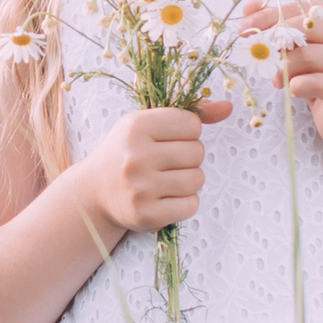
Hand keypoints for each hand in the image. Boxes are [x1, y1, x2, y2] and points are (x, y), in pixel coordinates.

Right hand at [76, 96, 230, 240]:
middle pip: (197, 152)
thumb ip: (189, 113)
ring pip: (197, 179)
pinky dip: (185, 202)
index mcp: (135, 127)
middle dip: (189, 157)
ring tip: (166, 179)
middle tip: (167, 162)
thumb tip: (228, 107)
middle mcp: (136, 157)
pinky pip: (191, 205)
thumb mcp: (148, 124)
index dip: (187, 132)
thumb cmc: (127, 152)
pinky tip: (166, 197)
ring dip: (189, 180)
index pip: (192, 123)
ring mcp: (141, 188)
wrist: (95, 192)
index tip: (169, 139)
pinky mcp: (147, 215)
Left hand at [250, 0, 322, 149]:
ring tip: (276, 80)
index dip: (270, 15)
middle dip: (275, 38)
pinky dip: (299, 85)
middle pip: (308, 27)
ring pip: (311, 55)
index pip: (304, 8)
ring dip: (285, 68)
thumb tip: (249, 7)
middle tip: (256, 53)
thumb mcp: (302, 51)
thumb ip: (280, 28)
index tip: (243, 27)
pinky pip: (319, 83)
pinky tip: (293, 90)